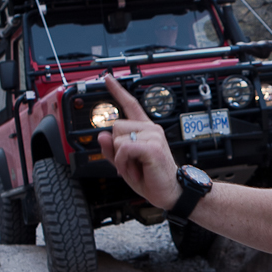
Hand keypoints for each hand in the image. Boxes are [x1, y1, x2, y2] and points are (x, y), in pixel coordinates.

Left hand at [98, 77, 180, 208]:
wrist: (171, 192)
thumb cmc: (151, 178)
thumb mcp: (125, 164)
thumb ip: (111, 150)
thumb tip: (101, 135)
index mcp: (145, 130)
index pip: (130, 105)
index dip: (118, 91)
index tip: (108, 78)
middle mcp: (150, 129)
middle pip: (116, 126)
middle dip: (116, 147)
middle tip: (130, 162)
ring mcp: (153, 136)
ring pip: (117, 138)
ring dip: (120, 158)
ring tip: (135, 167)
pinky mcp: (152, 147)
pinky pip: (123, 148)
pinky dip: (123, 162)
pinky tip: (134, 169)